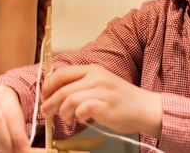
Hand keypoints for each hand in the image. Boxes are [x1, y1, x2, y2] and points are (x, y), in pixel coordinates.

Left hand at [41, 65, 161, 136]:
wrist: (145, 107)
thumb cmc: (120, 99)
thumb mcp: (99, 83)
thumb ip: (80, 84)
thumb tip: (56, 94)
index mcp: (91, 69)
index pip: (61, 73)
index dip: (48, 86)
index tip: (45, 96)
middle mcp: (95, 77)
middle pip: (62, 88)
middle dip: (49, 102)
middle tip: (45, 111)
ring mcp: (101, 91)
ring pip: (69, 99)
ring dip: (62, 112)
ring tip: (65, 118)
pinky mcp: (106, 106)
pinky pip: (83, 109)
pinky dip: (77, 116)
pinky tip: (79, 120)